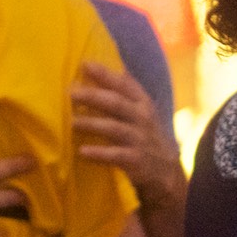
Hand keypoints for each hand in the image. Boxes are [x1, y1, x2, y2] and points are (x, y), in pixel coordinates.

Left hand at [73, 62, 185, 209]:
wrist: (165, 171)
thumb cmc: (146, 137)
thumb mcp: (142, 113)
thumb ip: (128, 94)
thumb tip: (111, 68)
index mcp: (143, 103)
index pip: (125, 85)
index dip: (106, 74)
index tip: (85, 64)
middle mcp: (143, 119)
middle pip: (117, 104)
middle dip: (94, 97)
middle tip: (71, 93)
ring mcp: (140, 140)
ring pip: (115, 128)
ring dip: (92, 124)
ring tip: (72, 122)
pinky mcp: (136, 160)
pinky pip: (116, 155)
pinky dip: (99, 153)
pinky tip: (82, 151)